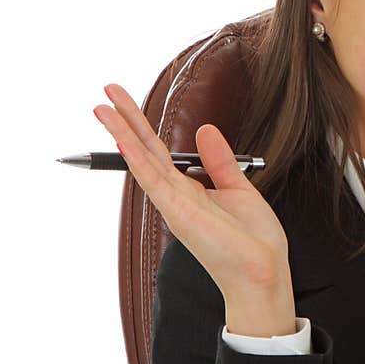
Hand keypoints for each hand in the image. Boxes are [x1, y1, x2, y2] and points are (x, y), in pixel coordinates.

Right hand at [93, 83, 296, 328]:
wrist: (263, 273)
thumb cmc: (253, 240)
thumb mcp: (239, 188)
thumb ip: (220, 160)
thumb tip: (206, 129)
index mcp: (190, 189)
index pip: (160, 150)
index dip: (144, 125)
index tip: (126, 103)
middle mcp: (176, 195)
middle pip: (145, 150)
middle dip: (126, 119)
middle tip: (106, 90)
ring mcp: (174, 204)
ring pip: (142, 160)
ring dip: (122, 132)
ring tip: (101, 106)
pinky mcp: (179, 212)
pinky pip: (153, 179)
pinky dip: (138, 158)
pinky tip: (123, 138)